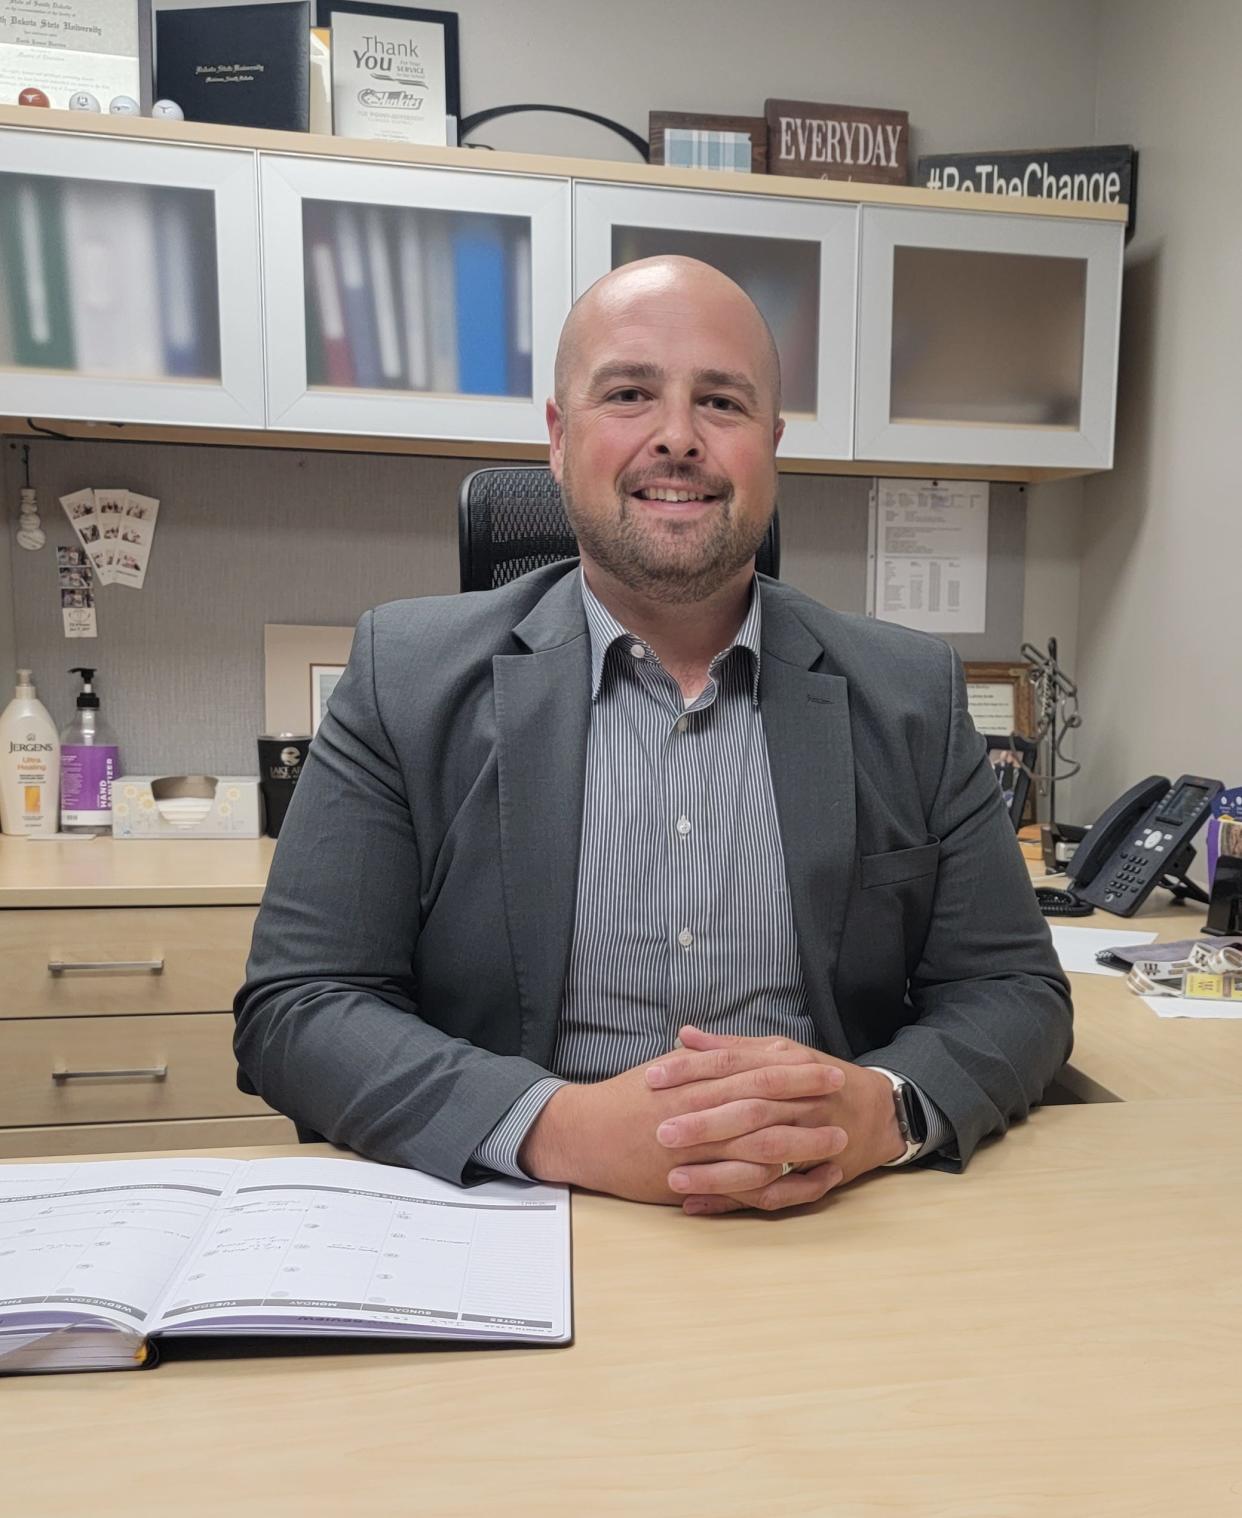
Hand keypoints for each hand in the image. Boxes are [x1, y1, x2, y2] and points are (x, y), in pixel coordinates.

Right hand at [518, 1042, 849, 1206]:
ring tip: (837, 1141)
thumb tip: (725, 1044)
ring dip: (802, 1143)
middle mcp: (700, 1110)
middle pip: (766, 1103)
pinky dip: (774, 1183)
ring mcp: (698, 1148)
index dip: (794, 1069)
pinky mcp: (691, 1178)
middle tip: (843, 1097)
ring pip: (760, 1145)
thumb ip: (698, 1058)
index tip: (826, 1067)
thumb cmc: (624, 1099)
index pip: (756, 1070)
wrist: (585, 1134)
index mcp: (697, 1080)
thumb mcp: (664, 1070)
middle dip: (807, 1099)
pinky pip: (740, 1184)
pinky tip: (801, 1181)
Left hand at [648, 1026, 905, 1214]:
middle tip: (659, 1132)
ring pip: (761, 1155)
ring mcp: (809, 1138)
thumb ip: (731, 1047)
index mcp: (785, 1064)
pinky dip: (737, 1202)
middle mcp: (798, 1099)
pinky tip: (698, 1206)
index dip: (692, 1070)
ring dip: (717, 1169)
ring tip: (674, 1177)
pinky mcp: (813, 1175)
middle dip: (703, 1123)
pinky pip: (775, 1194)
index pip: (732, 1064)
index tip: (652, 1078)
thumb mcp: (779, 1053)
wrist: (880, 1113)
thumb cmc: (818, 1080)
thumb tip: (684, 1035)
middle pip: (747, 1110)